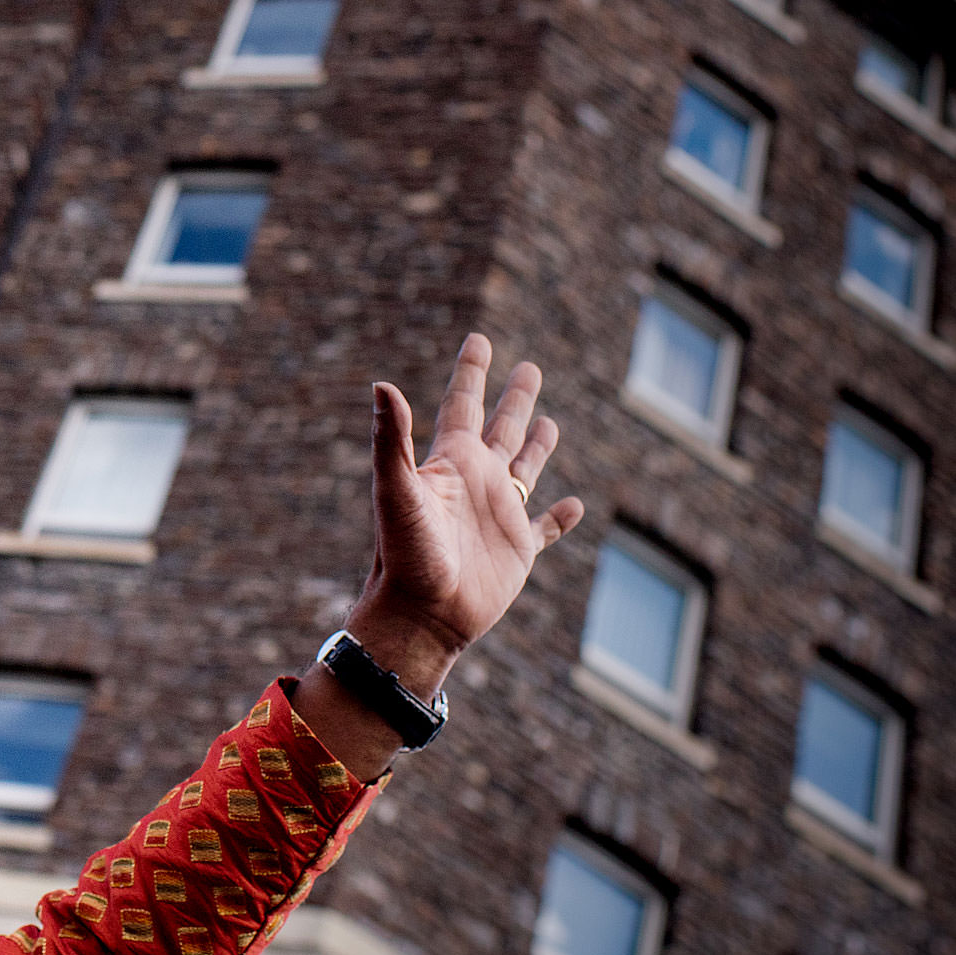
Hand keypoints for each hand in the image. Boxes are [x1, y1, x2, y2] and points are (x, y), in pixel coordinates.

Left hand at [293, 336, 580, 776]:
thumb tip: (381, 383)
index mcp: (451, 463)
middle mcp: (476, 482)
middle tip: (530, 367)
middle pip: (501, 428)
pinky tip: (575, 505)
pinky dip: (561, 518)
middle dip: (515, 398)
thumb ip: (392, 439)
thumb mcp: (397, 490)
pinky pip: (545, 529)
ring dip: (538, 446)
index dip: (471, 372)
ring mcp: (498, 516)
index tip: (479, 339)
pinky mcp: (518, 551)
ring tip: (550, 421)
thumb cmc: (403, 553)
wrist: (419, 615)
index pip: (462, 405)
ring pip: (524, 470)